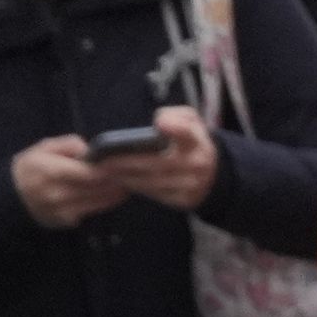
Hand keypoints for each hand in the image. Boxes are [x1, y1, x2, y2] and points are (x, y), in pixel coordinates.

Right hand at [11, 135, 132, 228]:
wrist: (11, 195)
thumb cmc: (30, 166)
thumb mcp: (44, 146)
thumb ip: (69, 144)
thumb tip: (90, 151)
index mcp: (53, 172)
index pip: (89, 173)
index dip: (108, 170)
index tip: (122, 164)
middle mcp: (59, 194)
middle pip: (97, 189)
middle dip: (116, 182)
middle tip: (131, 174)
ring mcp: (63, 211)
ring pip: (98, 203)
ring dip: (115, 195)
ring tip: (126, 186)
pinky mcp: (67, 222)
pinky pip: (91, 212)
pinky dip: (103, 203)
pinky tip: (110, 196)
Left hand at [105, 106, 222, 211]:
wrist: (213, 174)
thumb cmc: (192, 141)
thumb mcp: (190, 121)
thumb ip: (174, 115)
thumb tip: (158, 122)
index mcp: (196, 141)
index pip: (187, 133)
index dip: (175, 128)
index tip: (159, 123)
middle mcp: (196, 165)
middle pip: (157, 163)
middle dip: (127, 162)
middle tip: (103, 159)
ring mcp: (191, 186)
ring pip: (152, 181)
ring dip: (126, 176)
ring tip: (106, 170)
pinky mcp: (183, 201)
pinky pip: (154, 194)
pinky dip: (136, 187)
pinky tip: (120, 179)